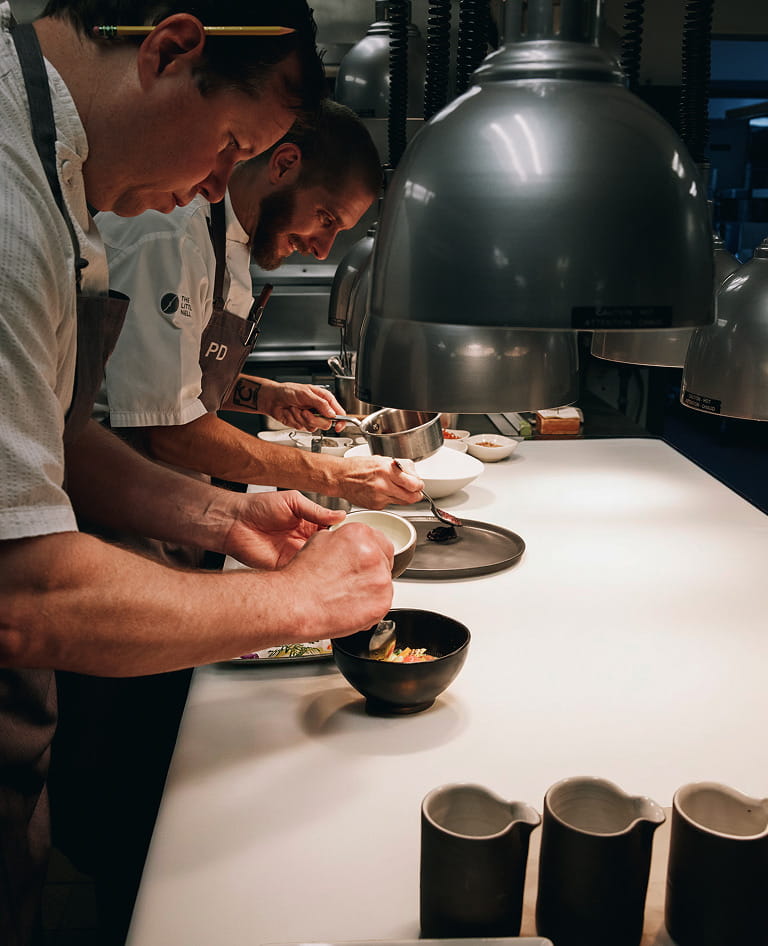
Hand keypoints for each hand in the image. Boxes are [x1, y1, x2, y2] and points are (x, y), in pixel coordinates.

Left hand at [222, 489, 346, 568]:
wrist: (234, 522)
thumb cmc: (258, 507)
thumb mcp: (292, 501)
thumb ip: (316, 510)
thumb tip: (340, 515)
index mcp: (308, 524)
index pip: (331, 532)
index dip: (342, 535)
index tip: (354, 535)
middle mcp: (303, 541)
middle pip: (327, 551)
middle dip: (338, 553)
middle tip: (350, 552)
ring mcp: (294, 555)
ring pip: (317, 564)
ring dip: (326, 564)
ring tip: (338, 562)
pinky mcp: (284, 567)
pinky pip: (301, 574)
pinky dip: (310, 574)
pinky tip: (318, 570)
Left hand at [257, 379, 345, 431]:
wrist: (273, 398)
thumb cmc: (288, 391)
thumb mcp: (306, 393)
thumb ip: (321, 404)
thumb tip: (332, 413)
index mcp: (324, 400)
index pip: (339, 413)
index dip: (341, 421)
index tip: (338, 427)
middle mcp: (319, 410)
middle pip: (326, 423)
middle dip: (314, 419)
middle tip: (305, 411)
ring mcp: (311, 418)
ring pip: (313, 427)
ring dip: (301, 418)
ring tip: (296, 409)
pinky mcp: (302, 424)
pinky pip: (302, 428)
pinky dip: (295, 420)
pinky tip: (291, 412)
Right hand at [278, 522, 394, 637]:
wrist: (295, 604)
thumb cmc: (302, 577)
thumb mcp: (320, 540)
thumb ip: (343, 539)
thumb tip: (350, 543)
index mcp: (360, 534)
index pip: (379, 541)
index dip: (370, 553)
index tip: (363, 563)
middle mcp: (374, 554)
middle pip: (384, 561)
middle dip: (372, 570)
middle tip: (352, 580)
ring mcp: (381, 579)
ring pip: (384, 582)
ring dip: (372, 588)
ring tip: (348, 594)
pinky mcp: (382, 602)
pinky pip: (382, 602)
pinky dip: (371, 605)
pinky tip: (352, 605)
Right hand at [336, 456, 423, 508]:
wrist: (340, 477)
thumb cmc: (358, 467)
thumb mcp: (381, 460)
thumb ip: (398, 468)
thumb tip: (413, 475)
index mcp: (387, 470)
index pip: (414, 484)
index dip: (419, 485)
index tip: (419, 484)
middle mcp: (384, 485)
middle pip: (412, 497)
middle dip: (416, 494)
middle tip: (415, 491)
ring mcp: (379, 497)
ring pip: (402, 502)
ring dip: (404, 497)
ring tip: (396, 489)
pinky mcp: (375, 506)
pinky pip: (390, 504)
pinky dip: (390, 499)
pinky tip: (382, 492)